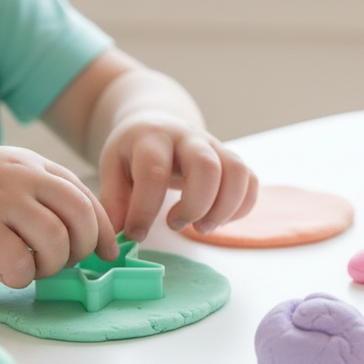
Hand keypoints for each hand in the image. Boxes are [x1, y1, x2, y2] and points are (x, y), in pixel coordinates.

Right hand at [0, 146, 118, 287]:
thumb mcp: (3, 177)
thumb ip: (38, 198)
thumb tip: (80, 239)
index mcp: (33, 164)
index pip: (85, 197)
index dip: (103, 230)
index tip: (109, 254)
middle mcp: (22, 176)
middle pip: (80, 217)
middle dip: (82, 250)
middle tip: (63, 264)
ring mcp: (0, 198)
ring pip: (55, 241)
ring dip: (50, 266)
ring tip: (30, 269)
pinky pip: (19, 262)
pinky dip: (19, 276)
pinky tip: (3, 272)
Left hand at [97, 112, 257, 241]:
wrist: (158, 123)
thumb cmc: (135, 151)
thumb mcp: (113, 167)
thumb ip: (114, 201)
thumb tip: (115, 239)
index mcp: (152, 137)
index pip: (154, 172)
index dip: (145, 209)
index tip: (136, 234)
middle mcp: (189, 137)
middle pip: (206, 166)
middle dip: (195, 205)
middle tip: (176, 225)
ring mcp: (215, 146)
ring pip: (237, 171)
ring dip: (224, 208)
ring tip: (202, 228)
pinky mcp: (231, 160)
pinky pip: (251, 181)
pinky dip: (241, 207)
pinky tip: (219, 220)